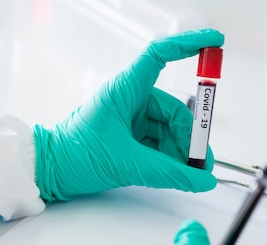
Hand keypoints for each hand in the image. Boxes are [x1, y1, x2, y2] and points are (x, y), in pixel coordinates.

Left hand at [33, 29, 223, 201]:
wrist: (51, 172)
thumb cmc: (74, 156)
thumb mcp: (127, 164)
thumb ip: (169, 173)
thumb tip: (202, 179)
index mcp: (123, 90)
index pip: (159, 56)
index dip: (189, 45)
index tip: (216, 43)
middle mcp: (129, 99)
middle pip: (174, 109)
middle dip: (190, 137)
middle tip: (202, 163)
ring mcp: (130, 118)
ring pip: (169, 129)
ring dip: (181, 152)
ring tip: (188, 174)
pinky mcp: (130, 136)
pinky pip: (159, 142)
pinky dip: (169, 158)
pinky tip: (176, 174)